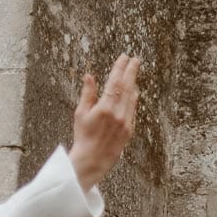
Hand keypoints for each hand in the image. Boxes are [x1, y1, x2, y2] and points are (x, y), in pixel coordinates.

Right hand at [67, 54, 139, 190]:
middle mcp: (118, 113)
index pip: (115, 82)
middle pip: (127, 87)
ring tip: (134, 72)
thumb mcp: (81, 113)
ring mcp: (126, 121)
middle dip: (131, 71)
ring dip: (133, 83)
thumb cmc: (83, 135)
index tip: (124, 57)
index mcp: (105, 107)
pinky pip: (133, 109)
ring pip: (132, 97)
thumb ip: (87, 93)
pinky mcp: (130, 129)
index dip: (120, 68)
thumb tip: (89, 76)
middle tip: (135, 60)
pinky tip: (133, 91)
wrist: (93, 158)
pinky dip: (133, 98)